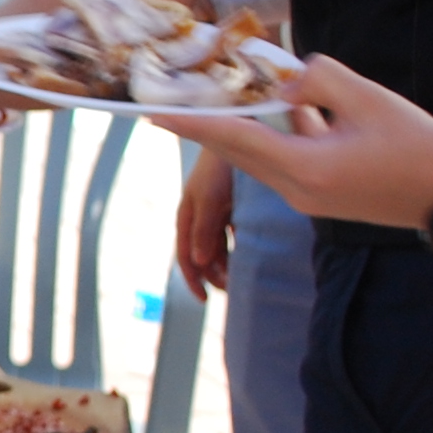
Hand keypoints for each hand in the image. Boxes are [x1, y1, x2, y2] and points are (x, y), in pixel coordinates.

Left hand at [148, 53, 432, 230]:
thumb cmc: (419, 145)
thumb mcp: (368, 99)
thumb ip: (317, 79)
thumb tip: (283, 79)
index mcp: (307, 170)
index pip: (236, 140)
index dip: (193, 122)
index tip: (153, 112)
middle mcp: (298, 191)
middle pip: (238, 152)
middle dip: (203, 125)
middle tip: (163, 103)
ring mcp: (307, 198)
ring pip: (259, 156)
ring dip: (240, 128)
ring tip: (212, 99)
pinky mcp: (319, 196)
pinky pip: (282, 161)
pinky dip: (274, 136)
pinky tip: (284, 107)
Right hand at [174, 146, 235, 299]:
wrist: (238, 132)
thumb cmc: (220, 165)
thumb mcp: (210, 199)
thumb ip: (203, 231)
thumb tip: (198, 262)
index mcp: (187, 214)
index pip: (184, 256)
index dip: (192, 280)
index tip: (205, 299)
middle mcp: (198, 214)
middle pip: (200, 254)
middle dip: (212, 274)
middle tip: (230, 289)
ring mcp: (214, 209)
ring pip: (216, 245)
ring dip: (225, 263)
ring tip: (238, 276)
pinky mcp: (230, 202)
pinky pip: (229, 232)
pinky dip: (235, 246)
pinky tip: (247, 252)